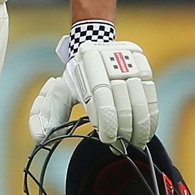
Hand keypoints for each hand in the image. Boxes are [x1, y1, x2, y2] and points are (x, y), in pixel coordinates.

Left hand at [31, 26, 157, 146]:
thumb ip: (49, 113)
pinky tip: (145, 134)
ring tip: (134, 144)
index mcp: (86, 62)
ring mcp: (130, 62)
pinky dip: (150, 119)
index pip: (101, 98)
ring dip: (139, 128)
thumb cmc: (77, 77)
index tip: (107, 140)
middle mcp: (109, 59)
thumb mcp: (61, 90)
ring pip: (140, 102)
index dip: (107, 122)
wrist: (96, 48)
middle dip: (123, 129)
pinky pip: (151, 98)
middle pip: (122, 102)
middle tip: (120, 146)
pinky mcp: (144, 67)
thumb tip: (42, 136)